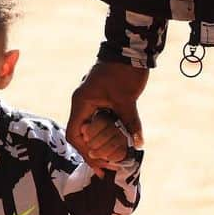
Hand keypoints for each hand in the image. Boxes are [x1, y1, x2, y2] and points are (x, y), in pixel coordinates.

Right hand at [67, 62, 147, 176]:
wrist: (130, 48)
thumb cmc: (123, 72)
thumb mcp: (127, 100)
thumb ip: (130, 122)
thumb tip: (138, 143)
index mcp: (82, 103)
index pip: (75, 134)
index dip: (86, 152)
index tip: (100, 165)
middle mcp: (83, 103)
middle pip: (83, 134)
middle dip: (96, 151)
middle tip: (110, 165)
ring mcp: (92, 100)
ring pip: (94, 127)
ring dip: (104, 142)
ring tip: (116, 158)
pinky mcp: (102, 98)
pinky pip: (101, 119)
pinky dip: (109, 131)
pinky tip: (120, 141)